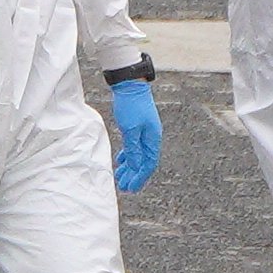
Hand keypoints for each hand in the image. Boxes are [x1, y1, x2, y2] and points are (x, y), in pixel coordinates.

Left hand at [106, 74, 161, 194]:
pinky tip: (120, 161)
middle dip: (134, 175)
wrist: (130, 84)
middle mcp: (151, 136)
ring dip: (129, 166)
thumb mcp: (130, 129)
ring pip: (138, 154)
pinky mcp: (137, 125)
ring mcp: (144, 131)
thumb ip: (133, 149)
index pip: (148, 164)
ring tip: (120, 177)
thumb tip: (135, 165)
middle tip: (124, 187)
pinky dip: (128, 155)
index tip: (131, 188)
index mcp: (152, 139)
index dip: (140, 177)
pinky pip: (134, 145)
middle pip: (143, 161)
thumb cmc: (131, 105)